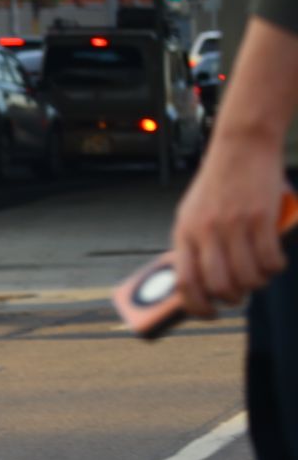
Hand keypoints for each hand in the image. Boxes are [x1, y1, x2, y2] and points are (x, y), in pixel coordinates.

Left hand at [170, 136, 290, 316]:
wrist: (240, 146)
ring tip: (259, 275)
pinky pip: (271, 260)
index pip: (184, 282)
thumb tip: (194, 284)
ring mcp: (234, 225)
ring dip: (257, 283)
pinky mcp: (261, 218)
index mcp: (183, 232)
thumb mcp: (191, 214)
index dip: (196, 306)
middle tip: (240, 293)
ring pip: (248, 276)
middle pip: (219, 285)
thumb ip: (192, 246)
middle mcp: (206, 231)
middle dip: (233, 298)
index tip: (208, 313)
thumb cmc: (216, 184)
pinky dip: (275, 268)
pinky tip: (275, 262)